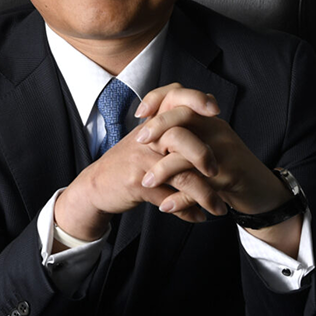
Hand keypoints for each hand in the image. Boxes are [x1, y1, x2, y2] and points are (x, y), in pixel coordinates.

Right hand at [53, 85, 224, 242]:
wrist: (96, 185)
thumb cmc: (128, 162)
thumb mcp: (145, 139)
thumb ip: (170, 129)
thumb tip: (208, 125)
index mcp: (152, 123)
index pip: (174, 98)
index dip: (195, 99)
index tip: (216, 111)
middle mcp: (147, 138)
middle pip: (181, 137)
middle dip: (203, 154)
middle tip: (216, 171)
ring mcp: (141, 160)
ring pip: (180, 174)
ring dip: (204, 194)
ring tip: (219, 208)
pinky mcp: (137, 184)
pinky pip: (168, 198)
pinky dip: (186, 211)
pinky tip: (197, 217)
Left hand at [136, 83, 294, 219]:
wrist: (262, 192)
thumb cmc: (227, 168)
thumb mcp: (205, 145)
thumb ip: (181, 136)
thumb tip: (147, 132)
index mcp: (206, 120)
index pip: (179, 96)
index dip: (157, 99)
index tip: (140, 114)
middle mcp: (216, 129)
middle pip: (183, 115)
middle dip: (157, 127)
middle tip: (139, 141)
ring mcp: (225, 151)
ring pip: (189, 152)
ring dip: (163, 169)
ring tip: (146, 182)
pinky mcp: (231, 175)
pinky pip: (201, 184)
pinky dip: (181, 199)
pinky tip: (166, 207)